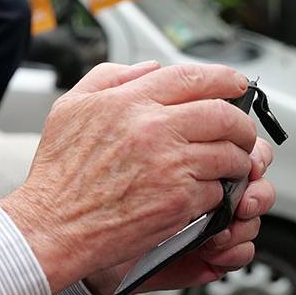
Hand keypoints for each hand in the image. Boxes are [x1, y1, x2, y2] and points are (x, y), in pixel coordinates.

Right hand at [0, 61, 257, 292]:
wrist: (54, 225)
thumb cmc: (59, 173)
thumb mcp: (70, 108)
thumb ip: (109, 77)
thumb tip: (150, 69)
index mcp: (129, 101)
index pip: (193, 77)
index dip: (225, 79)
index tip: (236, 85)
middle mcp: (153, 128)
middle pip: (224, 116)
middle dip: (241, 124)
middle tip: (240, 132)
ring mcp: (170, 166)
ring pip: (229, 155)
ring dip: (236, 160)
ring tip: (227, 166)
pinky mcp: (179, 202)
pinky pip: (219, 191)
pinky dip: (218, 193)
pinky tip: (202, 193)